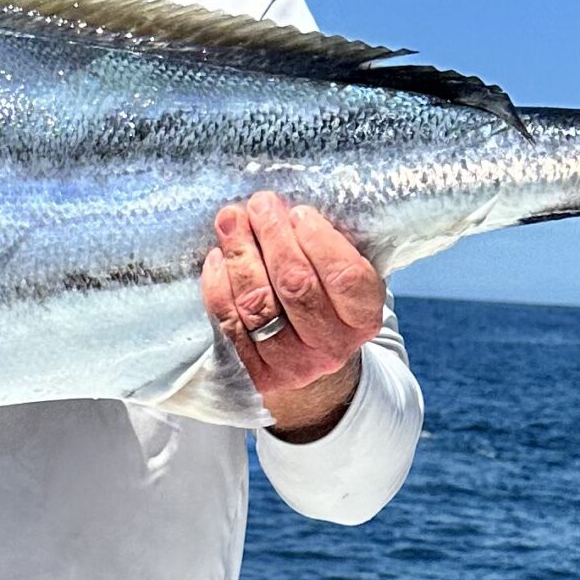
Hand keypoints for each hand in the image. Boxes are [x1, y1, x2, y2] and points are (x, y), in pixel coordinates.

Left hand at [199, 191, 384, 438]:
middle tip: (259, 204)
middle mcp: (331, 347)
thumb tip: (285, 205)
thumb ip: (326, 244)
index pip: (345, 277)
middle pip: (296, 286)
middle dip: (272, 237)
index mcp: (363, 318)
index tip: (299, 213)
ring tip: (231, 221)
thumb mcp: (340, 270)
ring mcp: (291, 365)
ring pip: (258, 305)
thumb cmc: (322, 295)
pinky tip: (217, 258)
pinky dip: (218, 286)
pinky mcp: (252, 374)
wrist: (304, 353)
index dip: (319, 241)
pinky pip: (228, 324)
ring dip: (240, 255)